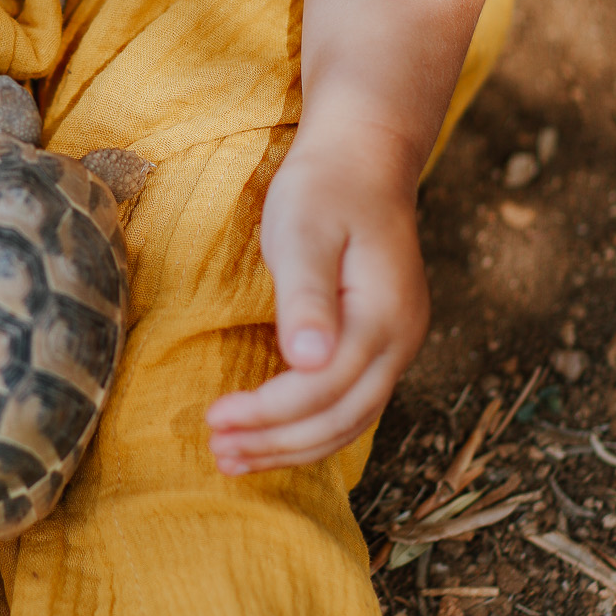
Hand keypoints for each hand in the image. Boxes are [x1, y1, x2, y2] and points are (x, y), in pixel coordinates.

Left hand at [206, 124, 428, 472]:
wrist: (364, 156)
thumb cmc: (326, 187)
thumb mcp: (304, 230)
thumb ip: (307, 296)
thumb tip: (310, 360)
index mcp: (383, 315)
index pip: (323, 388)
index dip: (268, 413)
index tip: (215, 418)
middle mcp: (400, 340)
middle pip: (340, 418)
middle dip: (276, 444)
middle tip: (217, 453)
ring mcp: (397, 345)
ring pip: (348, 420)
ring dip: (291, 447)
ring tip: (233, 459)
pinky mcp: (381, 343)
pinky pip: (349, 403)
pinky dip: (309, 427)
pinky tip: (270, 435)